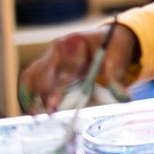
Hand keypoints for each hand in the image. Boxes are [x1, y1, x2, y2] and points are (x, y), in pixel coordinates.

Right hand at [18, 24, 138, 112]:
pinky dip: (28, 92)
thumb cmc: (112, 49)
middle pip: (43, 72)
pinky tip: (31, 108)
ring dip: (31, 94)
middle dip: (42, 94)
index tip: (53, 106)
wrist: (108, 38)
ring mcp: (50, 55)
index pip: (63, 69)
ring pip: (32, 75)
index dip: (56, 89)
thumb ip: (117, 80)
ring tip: (35, 115)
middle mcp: (58, 47)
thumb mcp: (117, 61)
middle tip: (44, 115)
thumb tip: (125, 98)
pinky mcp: (46, 64)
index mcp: (75, 43)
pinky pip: (31, 77)